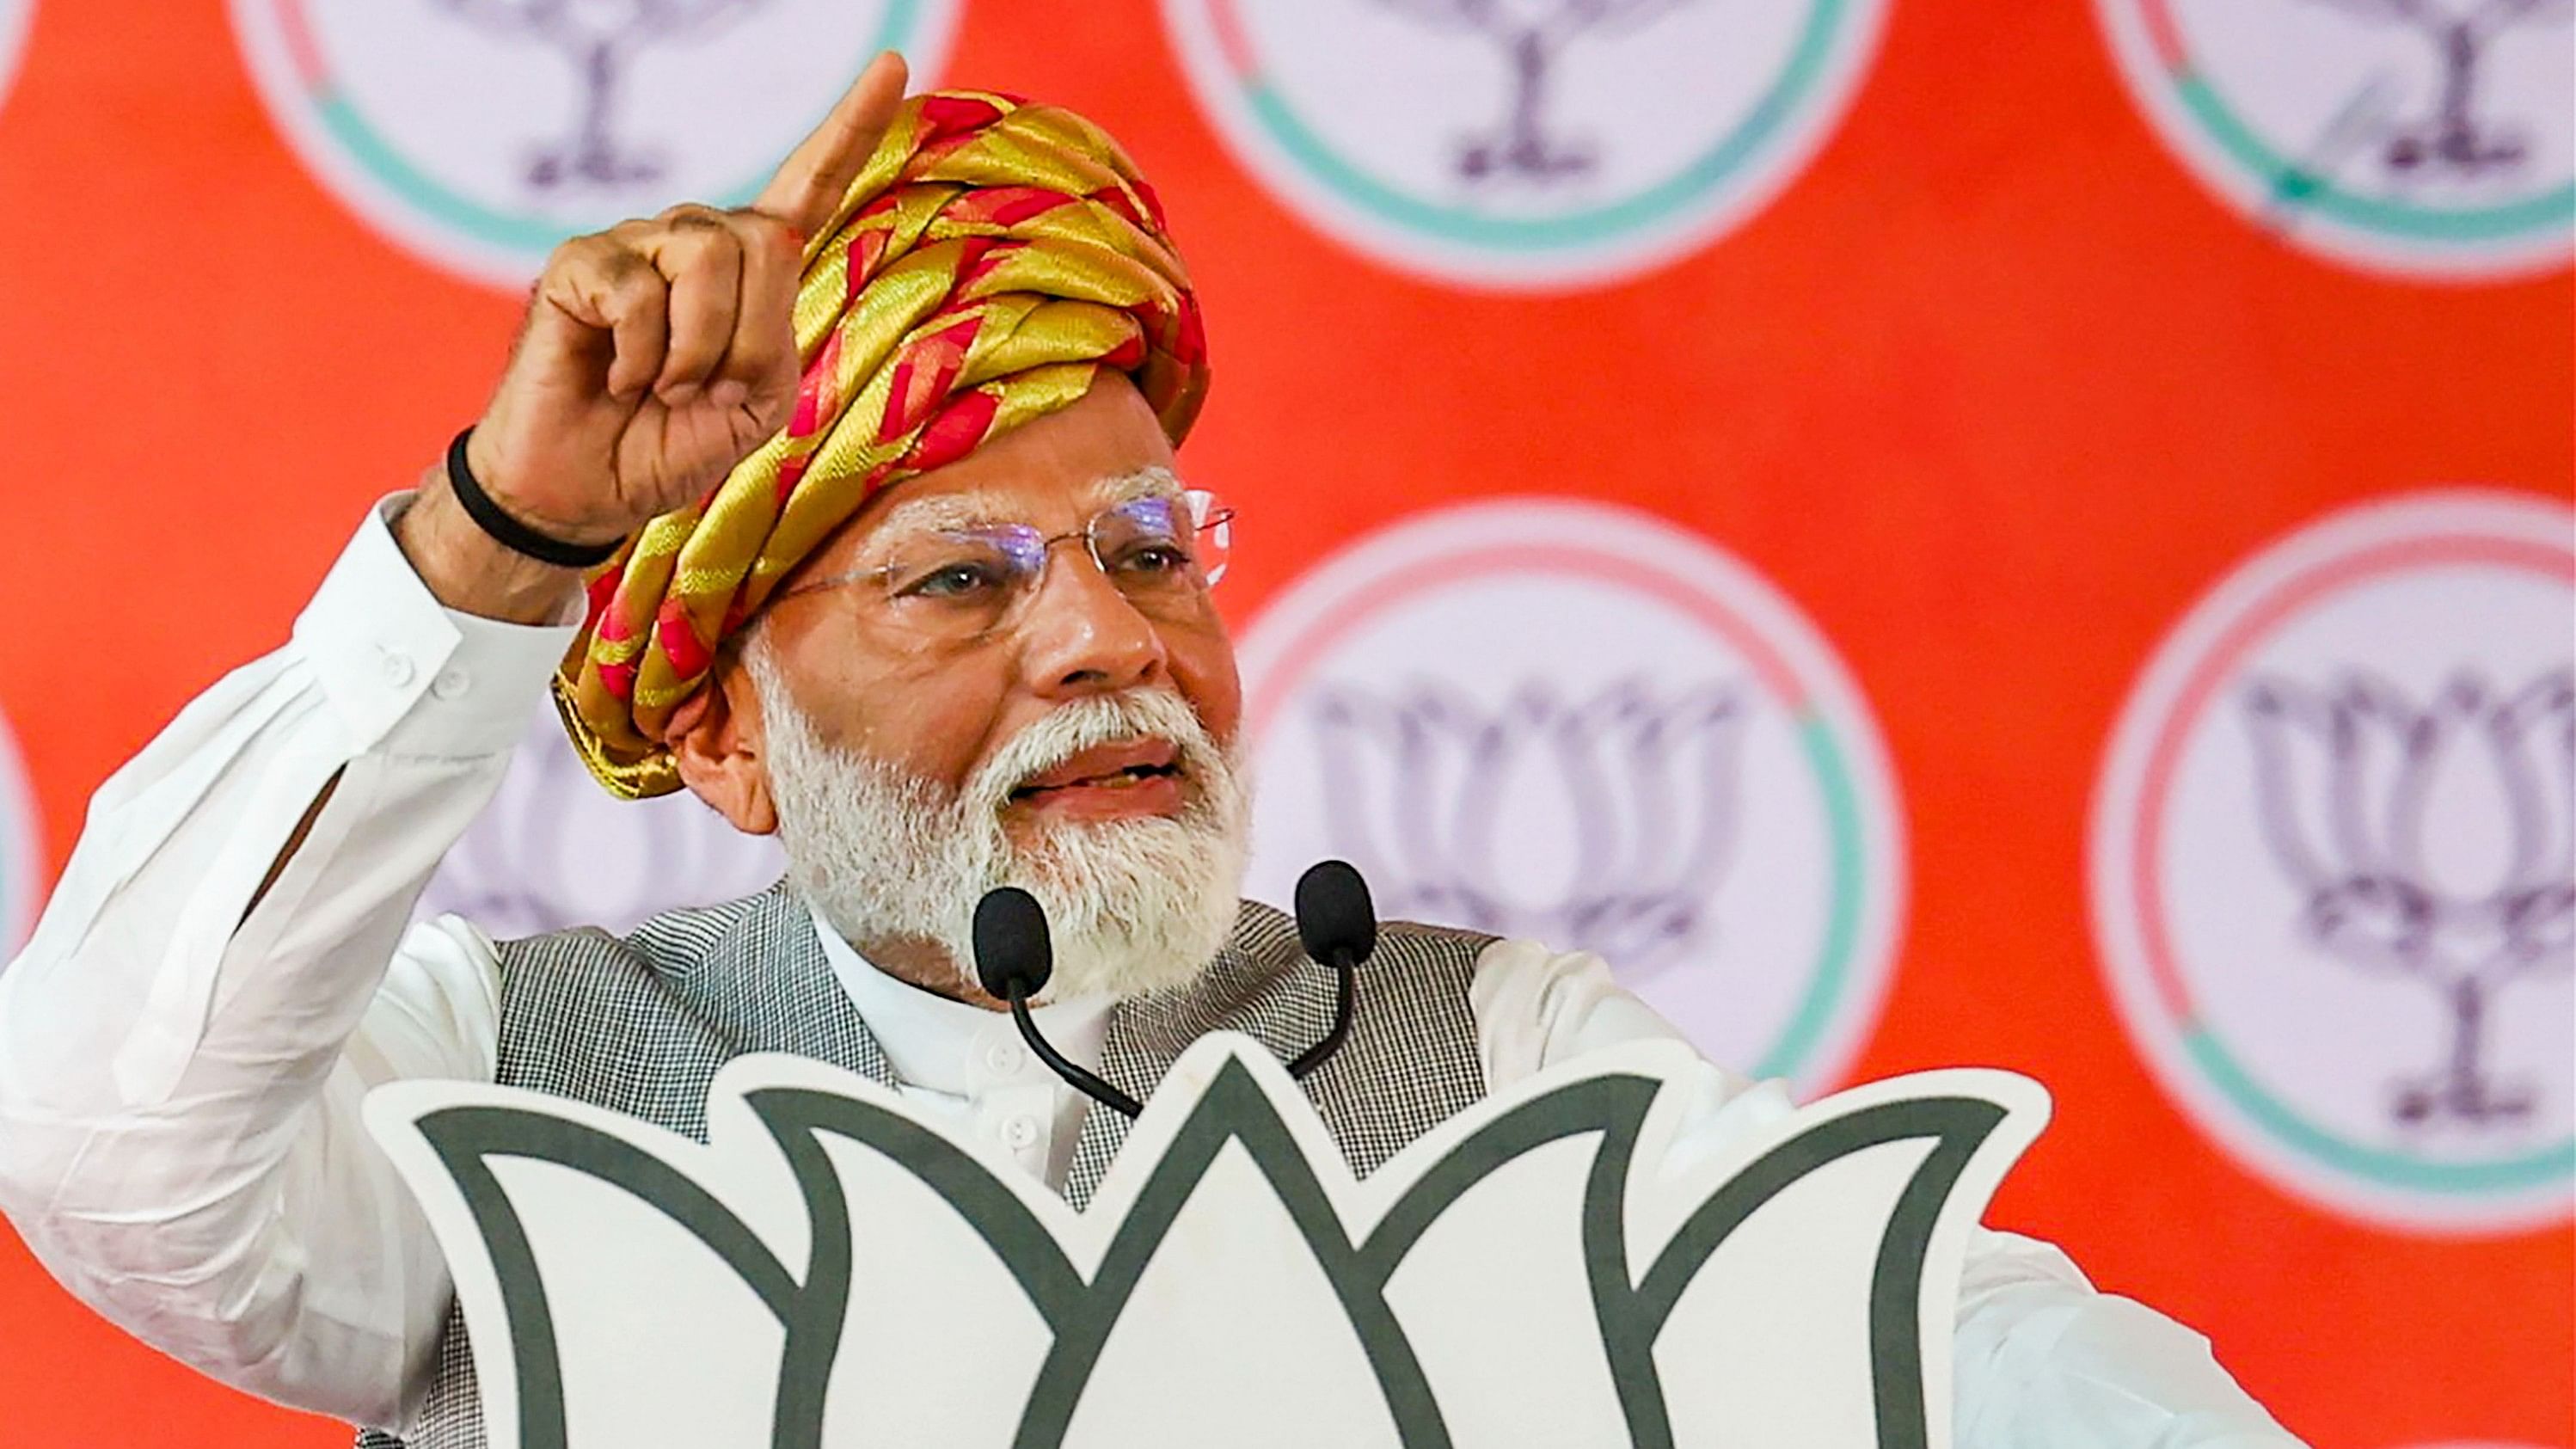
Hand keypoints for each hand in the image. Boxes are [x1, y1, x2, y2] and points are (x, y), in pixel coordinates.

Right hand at [400, 50, 909, 621]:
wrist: (591, 491)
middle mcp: (697, 242)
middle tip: (705, 392)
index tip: (892, 68)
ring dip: (695, 348)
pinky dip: (638, 358)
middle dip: (745, 335)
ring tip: (661, 388)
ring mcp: (637, 244)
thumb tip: (755, 245)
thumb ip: (773, 328)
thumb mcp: (754, 399)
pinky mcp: (580, 263)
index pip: (809, 188)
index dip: (851, 130)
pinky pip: (636, 290)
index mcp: (752, 273)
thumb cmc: (672, 445)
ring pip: (704, 257)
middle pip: (763, 239)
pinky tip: (615, 382)